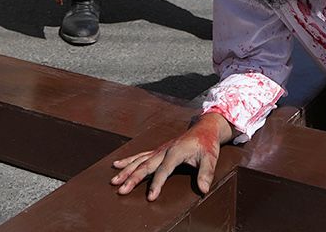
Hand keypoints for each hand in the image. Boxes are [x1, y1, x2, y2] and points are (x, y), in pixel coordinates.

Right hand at [111, 113, 231, 200]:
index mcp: (175, 152)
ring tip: (114, 181)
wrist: (204, 128)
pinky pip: (140, 156)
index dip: (157, 184)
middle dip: (132, 179)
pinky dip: (128, 161)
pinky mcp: (157, 150)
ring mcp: (159, 150)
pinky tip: (117, 165)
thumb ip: (206, 173)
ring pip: (139, 161)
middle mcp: (164, 150)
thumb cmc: (207, 144)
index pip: (163, 170)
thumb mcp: (211, 158)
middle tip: (122, 190)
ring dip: (126, 171)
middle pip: (145, 165)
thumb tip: (203, 189)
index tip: (150, 197)